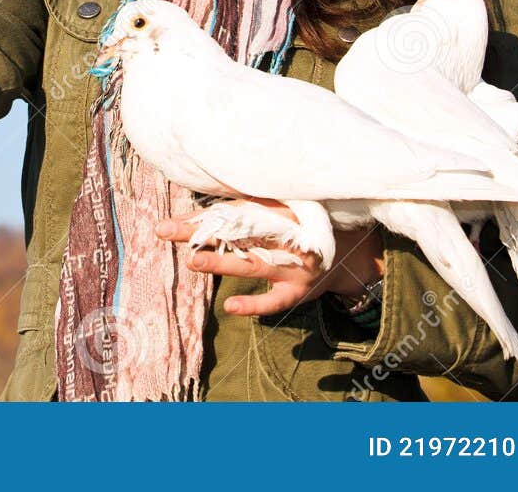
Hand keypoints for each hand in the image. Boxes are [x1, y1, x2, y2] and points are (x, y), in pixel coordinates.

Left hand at [155, 203, 384, 317]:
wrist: (353, 254)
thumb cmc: (304, 228)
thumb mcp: (278, 212)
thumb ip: (241, 212)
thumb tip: (193, 213)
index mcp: (276, 211)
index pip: (229, 213)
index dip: (197, 218)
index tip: (164, 224)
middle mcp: (283, 235)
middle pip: (235, 234)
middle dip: (199, 233)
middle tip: (165, 231)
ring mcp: (292, 264)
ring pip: (252, 263)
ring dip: (222, 263)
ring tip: (193, 261)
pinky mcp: (299, 291)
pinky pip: (274, 300)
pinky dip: (254, 304)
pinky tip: (230, 306)